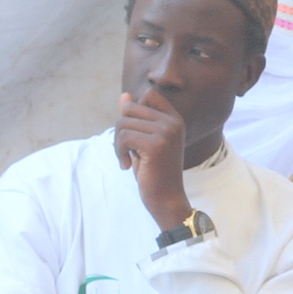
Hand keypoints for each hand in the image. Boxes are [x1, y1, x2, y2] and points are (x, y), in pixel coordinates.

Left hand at [113, 87, 194, 232]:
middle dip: (121, 128)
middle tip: (126, 150)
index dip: (134, 111)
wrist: (166, 199)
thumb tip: (124, 95)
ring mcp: (166, 132)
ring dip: (118, 143)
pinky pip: (124, 137)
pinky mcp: (156, 145)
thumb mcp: (143, 141)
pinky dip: (118, 152)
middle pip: (130, 108)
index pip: (149, 94)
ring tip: (127, 159)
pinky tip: (126, 165)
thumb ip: (135, 118)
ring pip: (123, 123)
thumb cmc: (154, 172)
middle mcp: (173, 122)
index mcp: (174, 119)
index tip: (136, 133)